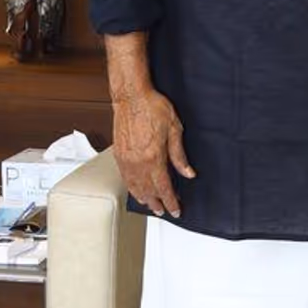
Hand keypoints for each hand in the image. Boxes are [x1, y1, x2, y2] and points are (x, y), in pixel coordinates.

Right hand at [112, 88, 195, 218]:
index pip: (164, 188)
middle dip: (158, 203)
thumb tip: (188, 173)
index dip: (171, 201)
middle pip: (148, 191)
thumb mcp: (174, 130)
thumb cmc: (152, 107)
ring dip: (144, 198)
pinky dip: (132, 188)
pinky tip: (136, 190)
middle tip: (164, 211)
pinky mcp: (119, 154)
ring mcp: (126, 160)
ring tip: (151, 205)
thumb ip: (180, 155)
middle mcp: (138, 162)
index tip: (176, 209)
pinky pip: (125, 178)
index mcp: (154, 158)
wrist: (132, 96)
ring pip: (135, 187)